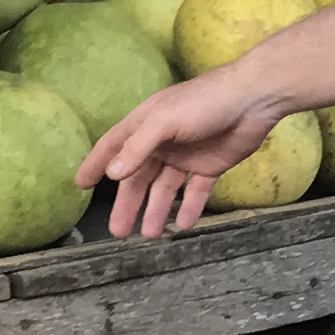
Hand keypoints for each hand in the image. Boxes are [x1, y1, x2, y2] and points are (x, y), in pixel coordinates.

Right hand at [78, 72, 287, 236]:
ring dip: (156, 210)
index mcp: (145, 124)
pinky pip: (195, 192)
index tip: (80, 184)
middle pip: (138, 177)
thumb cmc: (205, 102)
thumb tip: (112, 174)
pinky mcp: (210, 165)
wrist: (254, 99)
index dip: (96, 164)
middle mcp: (162, 141)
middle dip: (128, 203)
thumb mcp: (165, 121)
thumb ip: (138, 147)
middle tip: (118, 232)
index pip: (113, 147)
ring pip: (164, 189)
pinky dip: (189, 208)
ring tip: (150, 234)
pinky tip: (182, 225)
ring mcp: (185, 155)